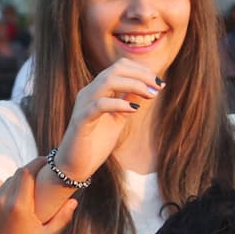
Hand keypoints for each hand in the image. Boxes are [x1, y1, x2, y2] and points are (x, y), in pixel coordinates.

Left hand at [0, 159, 77, 233]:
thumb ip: (63, 218)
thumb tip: (74, 201)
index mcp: (18, 206)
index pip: (27, 172)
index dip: (37, 162)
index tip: (48, 160)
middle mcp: (2, 201)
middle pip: (17, 174)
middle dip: (31, 169)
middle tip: (44, 170)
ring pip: (7, 182)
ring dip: (19, 180)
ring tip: (33, 185)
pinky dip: (9, 191)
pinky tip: (19, 199)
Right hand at [53, 58, 163, 178]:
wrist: (76, 166)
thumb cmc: (96, 142)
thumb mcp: (118, 119)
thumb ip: (127, 102)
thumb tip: (147, 88)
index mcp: (97, 90)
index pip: (119, 67)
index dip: (141, 70)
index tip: (158, 83)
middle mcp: (89, 93)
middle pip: (115, 70)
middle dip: (141, 75)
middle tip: (159, 87)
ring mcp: (83, 105)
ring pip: (107, 81)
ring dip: (133, 84)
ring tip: (150, 95)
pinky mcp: (81, 120)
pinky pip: (99, 105)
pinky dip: (118, 103)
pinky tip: (134, 109)